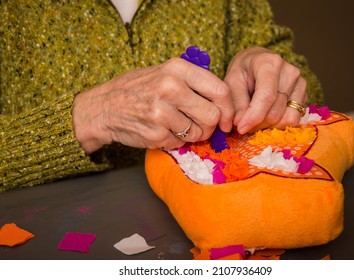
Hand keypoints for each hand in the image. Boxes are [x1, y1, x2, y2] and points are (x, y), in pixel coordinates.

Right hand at [72, 58, 232, 153]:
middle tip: (202, 126)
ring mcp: (162, 112)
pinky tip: (164, 131)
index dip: (228, 108)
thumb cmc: (137, 89)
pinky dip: (177, 141)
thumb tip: (223, 101)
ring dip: (193, 135)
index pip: (220, 90)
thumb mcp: (163, 72)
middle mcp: (170, 88)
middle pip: (212, 115)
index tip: (225, 118)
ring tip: (179, 127)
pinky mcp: (156, 134)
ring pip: (198, 132)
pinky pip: (181, 143)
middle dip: (211, 126)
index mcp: (177, 69)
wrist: (103, 108)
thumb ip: (192, 81)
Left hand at [224, 47, 307, 133]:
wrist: (257, 62)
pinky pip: (294, 118)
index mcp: (270, 64)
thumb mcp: (231, 83)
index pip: (266, 96)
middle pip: (276, 111)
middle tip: (243, 123)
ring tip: (255, 119)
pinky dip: (279, 123)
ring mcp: (300, 84)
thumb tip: (239, 124)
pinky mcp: (304, 95)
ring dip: (269, 126)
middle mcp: (290, 72)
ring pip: (288, 118)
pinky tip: (266, 115)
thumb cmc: (243, 71)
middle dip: (257, 123)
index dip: (254, 116)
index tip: (241, 128)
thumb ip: (236, 104)